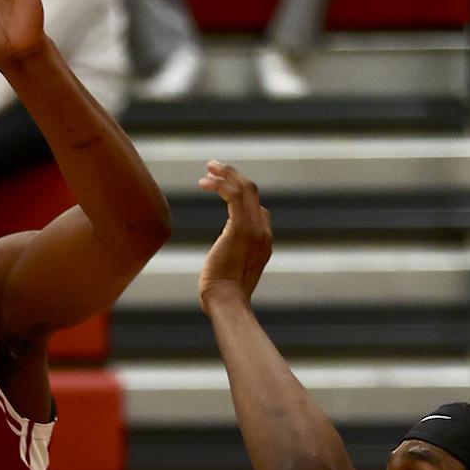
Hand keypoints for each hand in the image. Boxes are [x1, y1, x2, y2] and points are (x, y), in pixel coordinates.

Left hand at [197, 162, 272, 311]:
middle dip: (233, 175)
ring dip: (226, 174)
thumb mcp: (231, 274)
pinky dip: (221, 184)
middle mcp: (263, 232)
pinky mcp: (241, 228)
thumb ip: (230, 260)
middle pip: (253, 192)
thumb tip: (220, 261)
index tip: (217, 190)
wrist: (227, 303)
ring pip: (245, 188)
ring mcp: (255, 229)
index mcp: (264, 242)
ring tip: (208, 167)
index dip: (238, 196)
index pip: (258, 210)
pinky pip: (234, 196)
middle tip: (213, 166)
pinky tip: (205, 183)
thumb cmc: (223, 297)